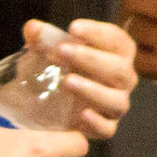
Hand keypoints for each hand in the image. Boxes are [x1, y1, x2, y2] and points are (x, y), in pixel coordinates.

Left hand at [43, 17, 138, 138]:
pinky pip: (108, 129)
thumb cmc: (60, 64)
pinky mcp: (106, 127)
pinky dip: (96, 122)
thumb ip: (41, 37)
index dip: (98, 33)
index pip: (118, 40)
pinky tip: (81, 114)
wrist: (52, 96)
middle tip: (63, 51)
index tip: (73, 27)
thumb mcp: (49, 48)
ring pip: (117, 101)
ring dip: (93, 90)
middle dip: (92, 59)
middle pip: (120, 70)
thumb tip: (33, 28)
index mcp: (117, 54)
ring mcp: (116, 105)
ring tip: (67, 80)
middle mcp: (123, 80)